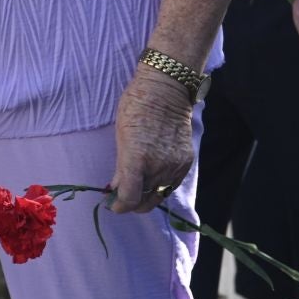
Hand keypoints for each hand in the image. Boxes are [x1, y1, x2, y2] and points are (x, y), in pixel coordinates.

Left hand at [107, 69, 194, 214]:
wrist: (166, 91)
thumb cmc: (135, 108)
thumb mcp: (121, 136)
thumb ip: (121, 167)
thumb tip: (116, 188)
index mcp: (137, 159)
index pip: (129, 199)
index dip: (119, 206)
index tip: (112, 204)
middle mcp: (158, 167)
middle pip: (144, 202)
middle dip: (131, 204)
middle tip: (121, 197)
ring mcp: (174, 167)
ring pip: (159, 196)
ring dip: (146, 196)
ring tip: (135, 187)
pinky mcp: (185, 163)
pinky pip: (171, 184)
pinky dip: (160, 186)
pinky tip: (151, 177)